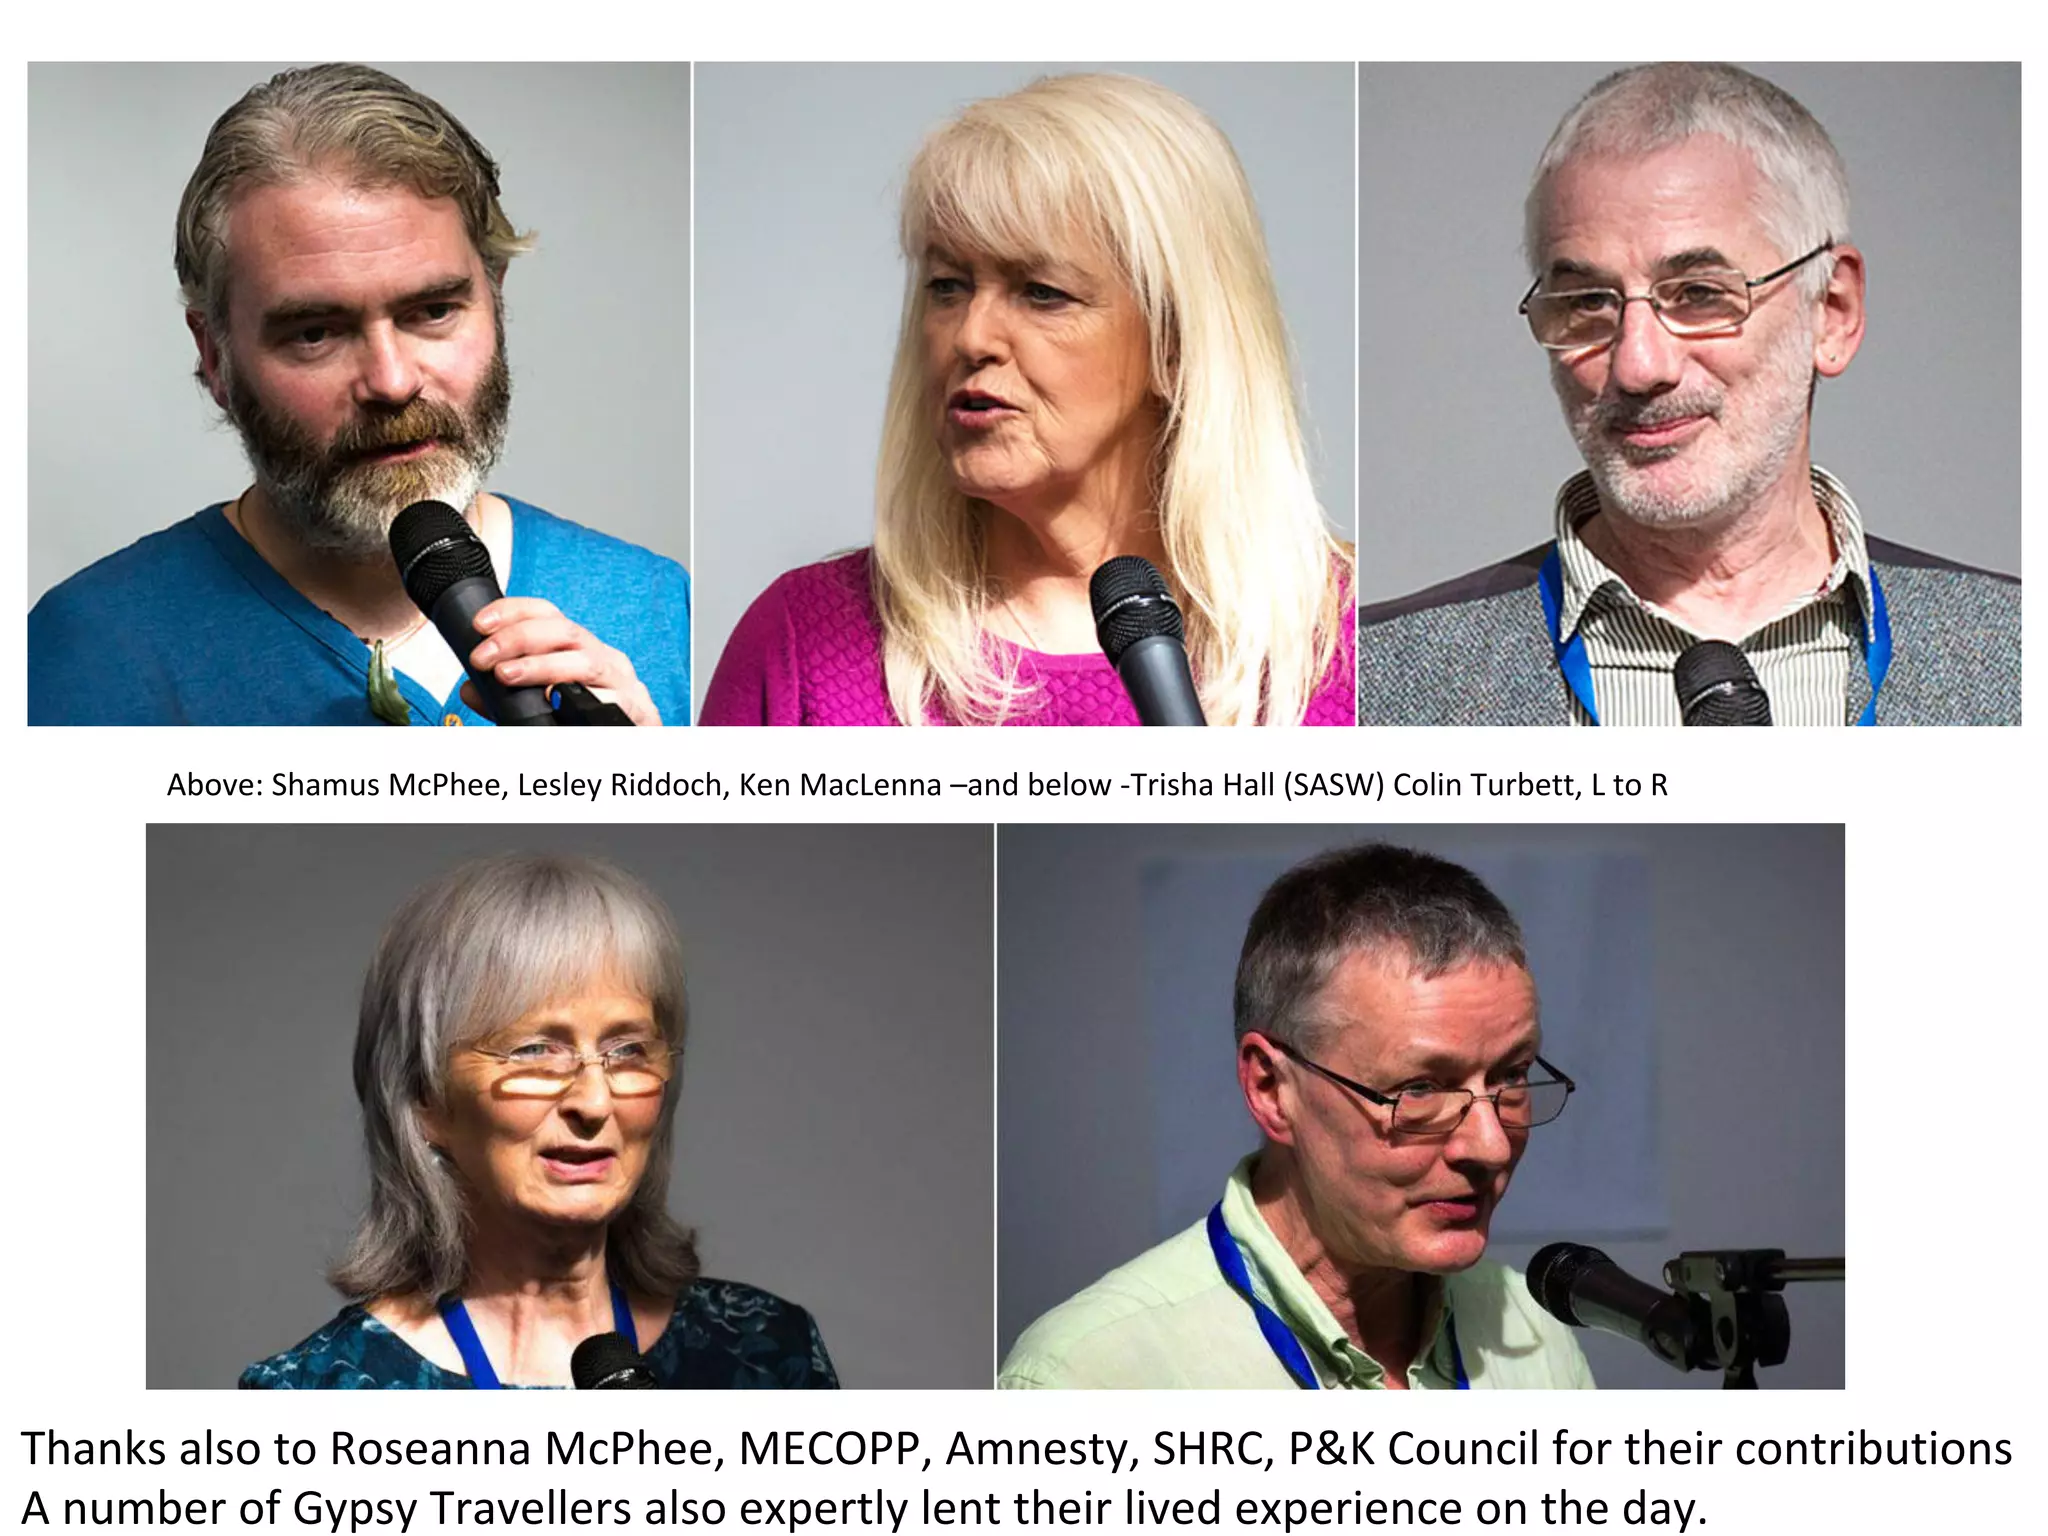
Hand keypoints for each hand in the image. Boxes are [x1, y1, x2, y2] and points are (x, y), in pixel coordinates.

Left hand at [462, 597, 661, 726]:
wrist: (638, 744)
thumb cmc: (590, 721)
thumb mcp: (544, 703)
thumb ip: (507, 697)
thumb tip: (472, 689)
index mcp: (579, 648)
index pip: (547, 614)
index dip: (512, 611)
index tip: (480, 625)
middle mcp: (601, 657)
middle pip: (563, 631)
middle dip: (517, 639)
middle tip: (484, 658)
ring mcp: (621, 681)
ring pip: (583, 662)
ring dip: (541, 666)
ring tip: (507, 675)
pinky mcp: (635, 708)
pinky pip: (608, 700)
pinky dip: (581, 698)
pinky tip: (555, 700)